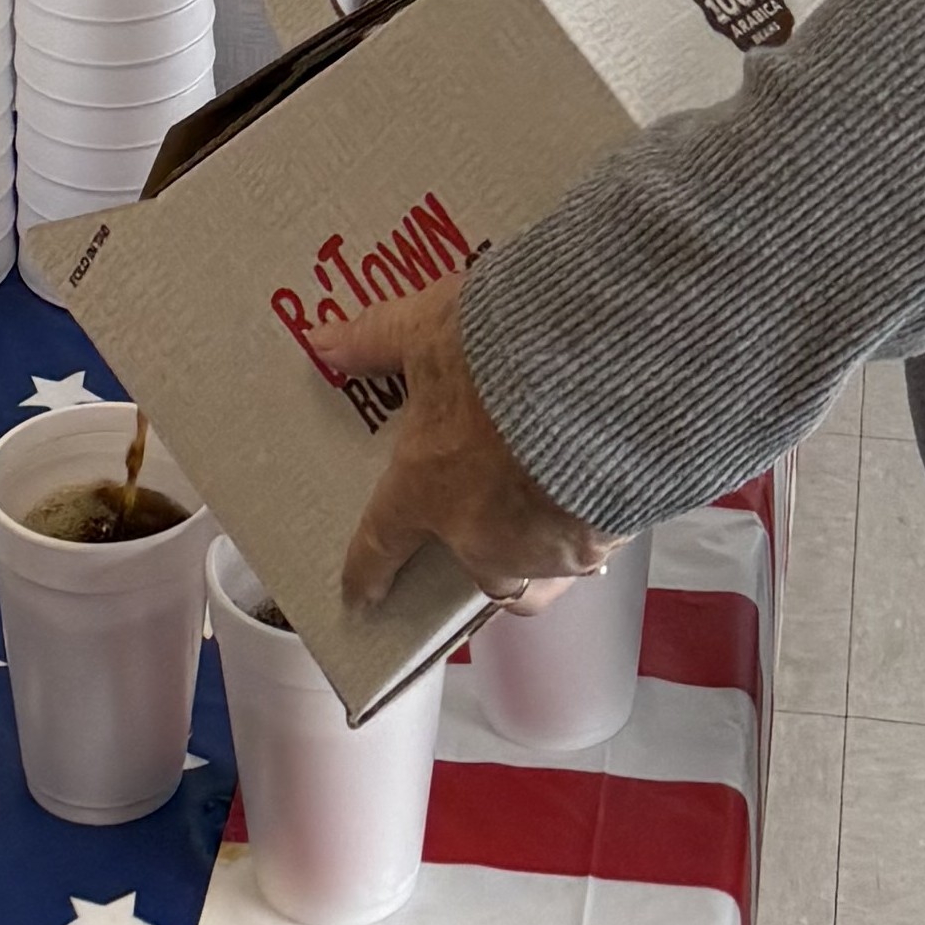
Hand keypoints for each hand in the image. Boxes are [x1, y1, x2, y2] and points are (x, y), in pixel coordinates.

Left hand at [335, 275, 615, 612]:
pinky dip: (587, 538)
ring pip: (535, 577)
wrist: (600, 371)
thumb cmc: (505, 349)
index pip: (383, 543)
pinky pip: (588, 556)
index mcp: (426, 487)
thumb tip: (324, 341)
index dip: (368, 573)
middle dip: (474, 569)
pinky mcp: (601, 541)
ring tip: (545, 528)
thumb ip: (377, 338)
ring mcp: (542, 546)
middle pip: (474, 578)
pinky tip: (598, 504)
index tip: (361, 597)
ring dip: (532, 559)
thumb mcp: (430, 327)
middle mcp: (481, 533)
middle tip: (481, 540)